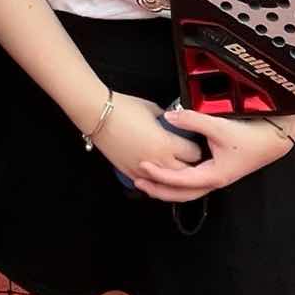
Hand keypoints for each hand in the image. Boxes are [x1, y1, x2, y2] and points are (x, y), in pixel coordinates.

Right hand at [87, 92, 204, 190]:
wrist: (98, 115)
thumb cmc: (123, 110)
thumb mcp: (155, 110)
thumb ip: (170, 121)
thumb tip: (176, 124)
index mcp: (166, 144)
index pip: (194, 154)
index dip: (195, 147)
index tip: (193, 143)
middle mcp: (157, 161)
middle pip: (186, 172)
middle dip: (189, 164)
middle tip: (188, 156)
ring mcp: (143, 170)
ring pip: (168, 183)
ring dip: (174, 174)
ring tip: (175, 165)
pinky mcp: (130, 173)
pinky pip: (150, 184)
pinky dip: (156, 179)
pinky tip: (158, 171)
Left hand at [125, 107, 294, 202]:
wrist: (275, 137)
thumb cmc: (252, 135)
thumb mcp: (220, 126)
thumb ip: (193, 120)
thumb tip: (170, 116)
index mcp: (213, 175)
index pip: (180, 181)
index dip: (159, 174)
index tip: (142, 166)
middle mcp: (213, 180)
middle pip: (180, 194)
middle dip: (158, 189)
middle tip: (137, 181)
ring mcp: (215, 176)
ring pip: (186, 189)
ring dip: (166, 186)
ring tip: (147, 178)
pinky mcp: (216, 169)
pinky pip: (192, 180)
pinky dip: (176, 179)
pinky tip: (167, 169)